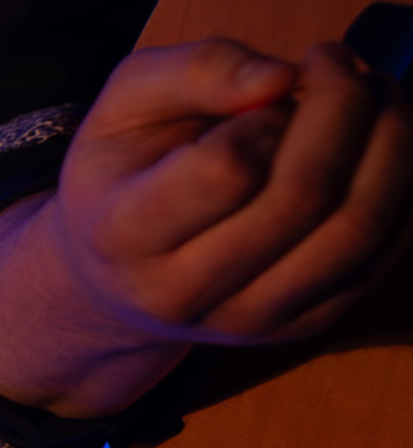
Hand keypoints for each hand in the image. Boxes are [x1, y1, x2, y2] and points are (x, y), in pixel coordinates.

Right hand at [0, 39, 412, 417]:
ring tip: (374, 100)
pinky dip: (397, 189)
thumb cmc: (124, 177)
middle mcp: (182, 293)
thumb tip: (281, 79)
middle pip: (303, 195)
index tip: (264, 93)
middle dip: (345, 107)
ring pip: (356, 228)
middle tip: (341, 67)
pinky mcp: (296, 328)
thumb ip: (195, 72)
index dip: (264, 116)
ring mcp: (244, 319)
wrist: (115, 281)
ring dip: (390, 144)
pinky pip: (380, 253)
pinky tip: (372, 153)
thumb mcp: (125, 106)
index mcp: (123, 235)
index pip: (226, 171)